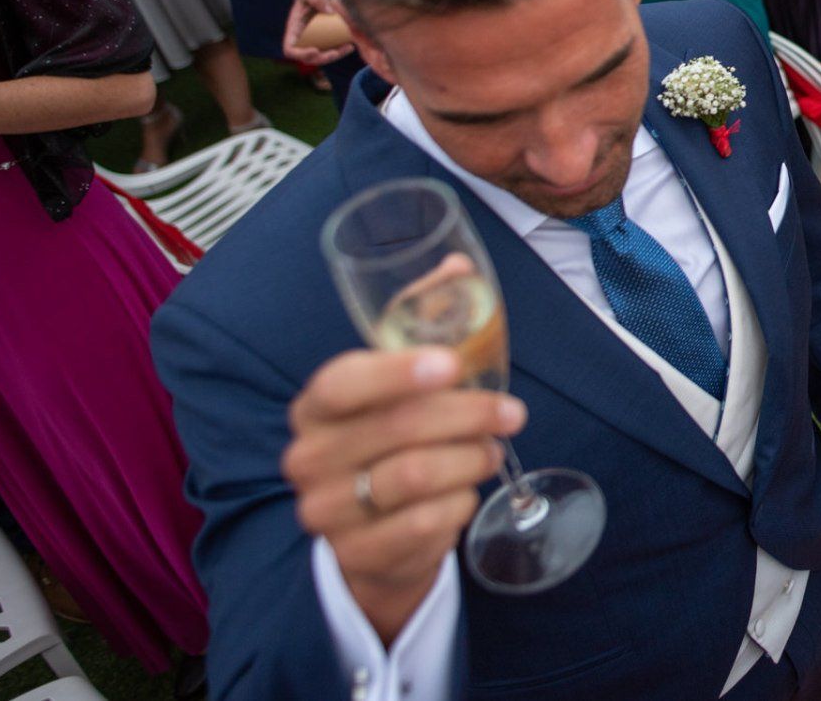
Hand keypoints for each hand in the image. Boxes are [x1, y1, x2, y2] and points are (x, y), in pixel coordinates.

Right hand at [282, 0, 356, 65]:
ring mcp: (314, 42)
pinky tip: (351, 44)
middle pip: (308, 58)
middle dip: (322, 58)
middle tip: (335, 52)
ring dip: (335, 56)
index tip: (315, 50)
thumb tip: (329, 12)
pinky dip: (341, 50)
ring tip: (348, 47)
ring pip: (322, 57)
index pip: (290, 50)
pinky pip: (332, 50)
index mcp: (294, 30)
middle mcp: (302, 39)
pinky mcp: (326, 41)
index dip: (300, 54)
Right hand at [282, 326, 525, 643]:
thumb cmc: (391, 440)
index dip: (396, 372)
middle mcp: (308, 457)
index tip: (450, 365)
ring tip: (491, 449)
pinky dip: (460, 502)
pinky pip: (425, 524)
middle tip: (511, 412)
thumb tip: (458, 266)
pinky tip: (466, 491)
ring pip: (415, 477)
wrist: (373, 535)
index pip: (342, 383)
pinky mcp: (357, 555)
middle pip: (394, 429)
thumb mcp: (402, 384)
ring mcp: (327, 511)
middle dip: (467, 415)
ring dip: (470, 459)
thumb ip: (424, 323)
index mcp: (315, 407)